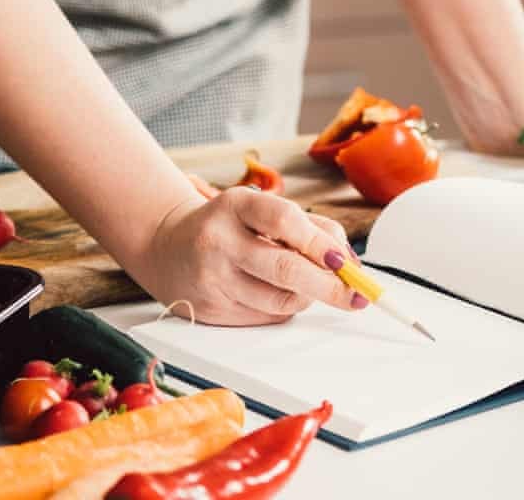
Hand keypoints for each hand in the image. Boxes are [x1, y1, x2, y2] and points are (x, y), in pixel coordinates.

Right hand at [139, 187, 364, 325]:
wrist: (167, 247)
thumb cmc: (228, 226)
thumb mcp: (261, 209)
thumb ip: (310, 227)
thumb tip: (351, 262)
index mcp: (234, 206)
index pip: (284, 221)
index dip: (320, 242)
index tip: (345, 261)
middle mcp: (219, 241)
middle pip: (286, 269)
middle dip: (330, 286)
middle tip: (356, 294)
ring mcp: (213, 279)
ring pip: (280, 301)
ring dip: (309, 297)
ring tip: (313, 286)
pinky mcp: (212, 310)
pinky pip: (266, 317)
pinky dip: (285, 308)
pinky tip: (279, 293)